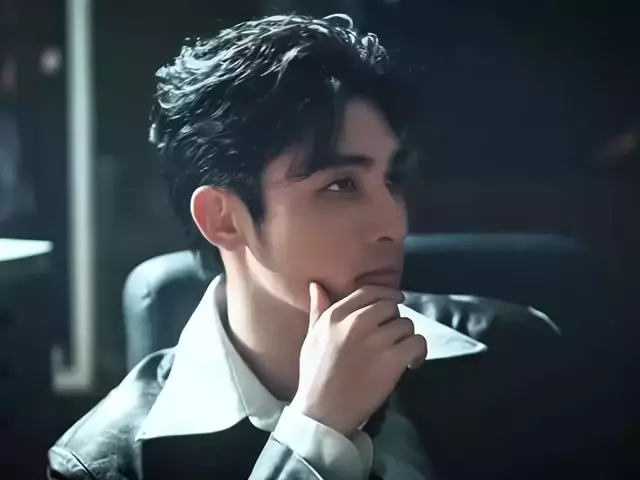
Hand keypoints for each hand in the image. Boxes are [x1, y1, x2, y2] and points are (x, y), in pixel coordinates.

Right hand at [290, 283, 426, 436]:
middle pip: (390, 306)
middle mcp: (357, 322)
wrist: (323, 412)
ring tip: (399, 353)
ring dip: (405, 338)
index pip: (369, 291)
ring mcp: (376, 340)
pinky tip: (411, 363)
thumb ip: (318, 310)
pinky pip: (417, 342)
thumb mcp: (311, 338)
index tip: (394, 301)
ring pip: (406, 324)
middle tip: (392, 337)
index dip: (385, 295)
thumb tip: (317, 285)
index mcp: (336, 315)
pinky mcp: (392, 359)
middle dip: (393, 320)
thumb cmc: (315, 376)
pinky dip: (418, 352)